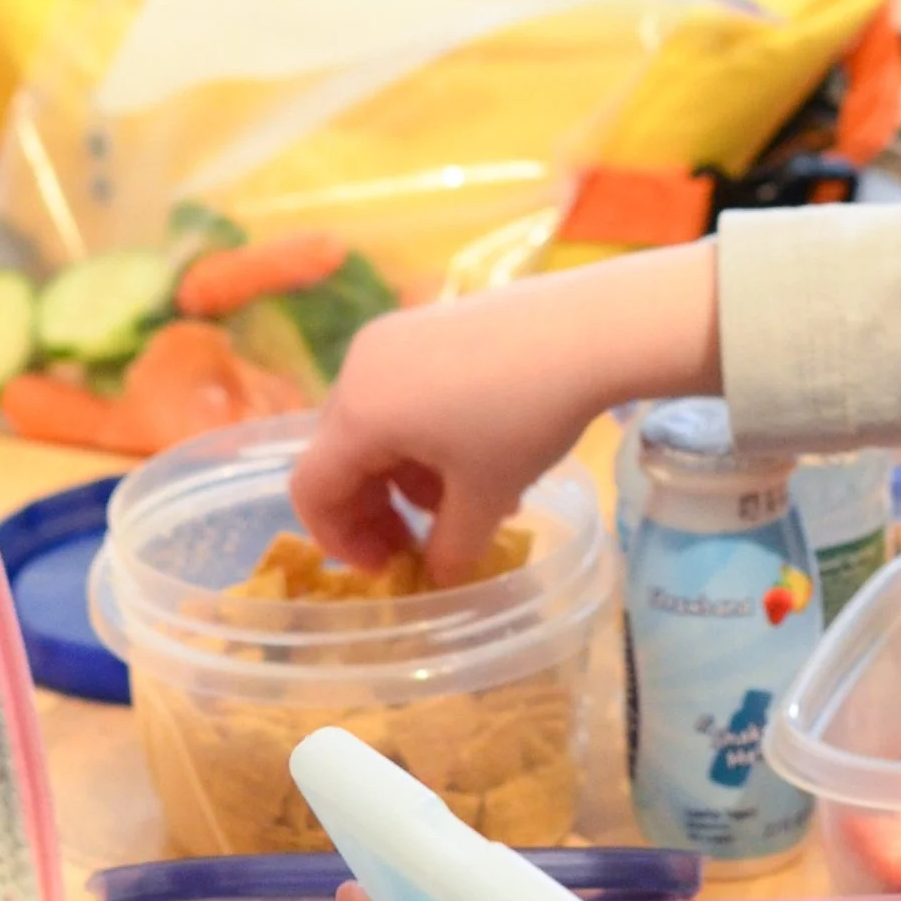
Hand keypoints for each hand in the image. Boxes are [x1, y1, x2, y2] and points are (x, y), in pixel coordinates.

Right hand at [291, 240, 721, 584]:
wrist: (587, 329)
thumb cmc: (525, 417)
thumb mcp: (487, 496)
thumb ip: (451, 547)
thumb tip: (438, 575)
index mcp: (359, 415)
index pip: (312, 489)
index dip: (339, 539)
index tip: (385, 566)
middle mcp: (359, 370)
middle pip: (342, 454)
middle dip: (378, 510)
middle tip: (420, 545)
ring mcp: (391, 340)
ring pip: (378, 425)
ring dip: (408, 477)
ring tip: (469, 504)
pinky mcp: (425, 325)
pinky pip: (405, 394)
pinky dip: (426, 436)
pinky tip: (481, 456)